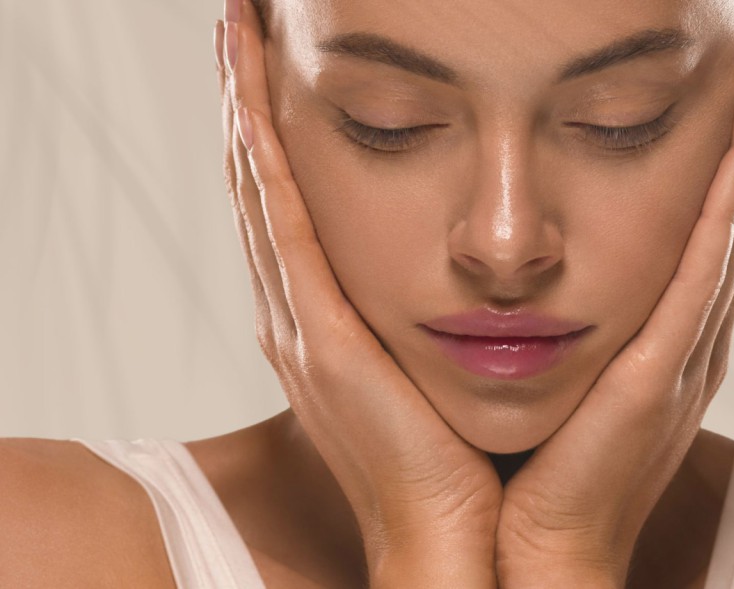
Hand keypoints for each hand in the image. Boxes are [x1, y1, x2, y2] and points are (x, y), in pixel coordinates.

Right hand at [214, 2, 501, 585]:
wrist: (449, 538)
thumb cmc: (449, 459)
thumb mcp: (424, 369)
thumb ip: (413, 318)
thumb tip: (437, 274)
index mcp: (324, 324)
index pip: (287, 211)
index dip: (269, 141)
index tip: (265, 75)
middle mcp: (298, 319)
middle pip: (261, 191)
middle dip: (244, 109)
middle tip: (236, 32)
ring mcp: (300, 329)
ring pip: (262, 197)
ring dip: (244, 116)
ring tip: (234, 42)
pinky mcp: (322, 342)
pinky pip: (286, 233)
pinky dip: (266, 166)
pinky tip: (256, 105)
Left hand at [494, 31, 733, 586]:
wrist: (535, 549)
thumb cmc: (541, 465)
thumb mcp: (567, 374)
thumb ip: (577, 321)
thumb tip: (543, 271)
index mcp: (666, 334)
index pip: (711, 225)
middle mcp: (689, 336)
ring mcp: (683, 354)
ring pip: (733, 228)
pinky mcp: (659, 374)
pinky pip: (701, 276)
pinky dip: (729, 209)